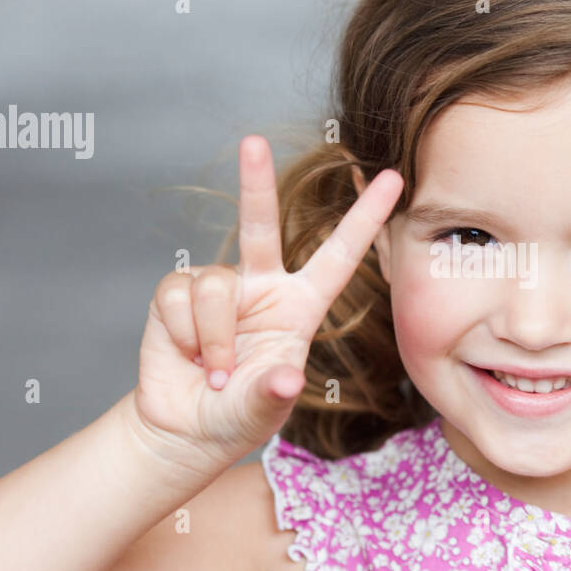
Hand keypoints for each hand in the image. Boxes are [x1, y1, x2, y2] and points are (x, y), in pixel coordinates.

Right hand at [126, 135, 402, 479]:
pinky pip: (179, 297)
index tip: (393, 179)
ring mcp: (219, 288)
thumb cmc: (239, 415)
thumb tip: (284, 380)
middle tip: (253, 142)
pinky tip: (188, 356)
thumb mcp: (266, 408)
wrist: (187, 429)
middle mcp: (261, 286)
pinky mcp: (177, 294)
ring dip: (213, 339)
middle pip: (259, 225)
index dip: (364, 218)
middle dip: (254, 182)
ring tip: (214, 373)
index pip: (338, 255)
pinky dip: (184, 335)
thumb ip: (274, 392)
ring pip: (216, 286)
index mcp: (300, 306)